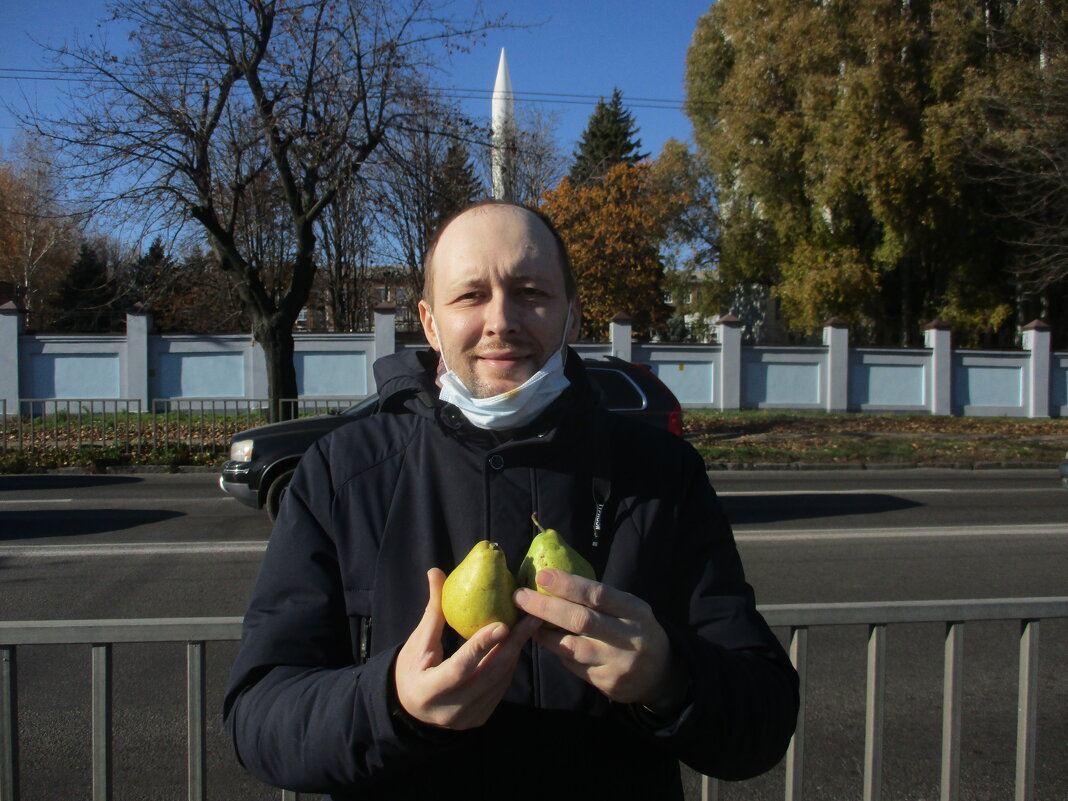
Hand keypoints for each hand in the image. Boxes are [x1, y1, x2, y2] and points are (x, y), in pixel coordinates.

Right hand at [393, 568, 541, 729]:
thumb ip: (433, 611)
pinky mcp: (480, 719)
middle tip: (531, 617)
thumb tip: (436, 572)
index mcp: (428, 692)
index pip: (460, 668)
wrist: (410, 710)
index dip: (481, 646)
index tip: (502, 624)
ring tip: (530, 625)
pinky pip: (500, 688)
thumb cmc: (411, 670)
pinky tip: (518, 643)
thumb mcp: (417, 643)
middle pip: (488, 675)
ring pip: (498, 681)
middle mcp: (450, 711)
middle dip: (512, 645)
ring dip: (515, 652)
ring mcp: (467, 719)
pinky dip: (509, 664)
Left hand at [513, 570, 687, 711]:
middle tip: (520, 596)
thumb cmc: (635, 630)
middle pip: (581, 620)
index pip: (598, 595)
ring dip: (545, 633)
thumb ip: (601, 599)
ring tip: (525, 620)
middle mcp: (628, 637)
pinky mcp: (608, 683)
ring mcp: (618, 663)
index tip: (541, 575)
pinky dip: (558, 652)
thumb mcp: (629, 608)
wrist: (661, 674)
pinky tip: (546, 641)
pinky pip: (575, 666)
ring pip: (573, 647)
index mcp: (634, 611)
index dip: (568, 584)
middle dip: (546, 607)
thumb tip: (555, 581)